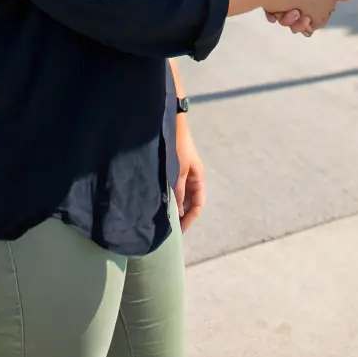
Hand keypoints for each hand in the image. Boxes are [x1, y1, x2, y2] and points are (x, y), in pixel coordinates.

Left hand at [173, 112, 205, 232]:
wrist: (171, 124)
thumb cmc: (178, 147)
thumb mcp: (179, 171)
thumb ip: (178, 192)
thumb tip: (178, 213)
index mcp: (198, 179)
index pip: (198, 205)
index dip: (190, 219)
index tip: (178, 232)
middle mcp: (192, 178)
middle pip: (190, 203)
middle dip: (182, 216)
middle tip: (168, 229)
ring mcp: (183, 174)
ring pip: (181, 196)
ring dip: (174, 206)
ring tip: (163, 219)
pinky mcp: (173, 170)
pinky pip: (174, 188)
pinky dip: (169, 197)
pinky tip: (159, 202)